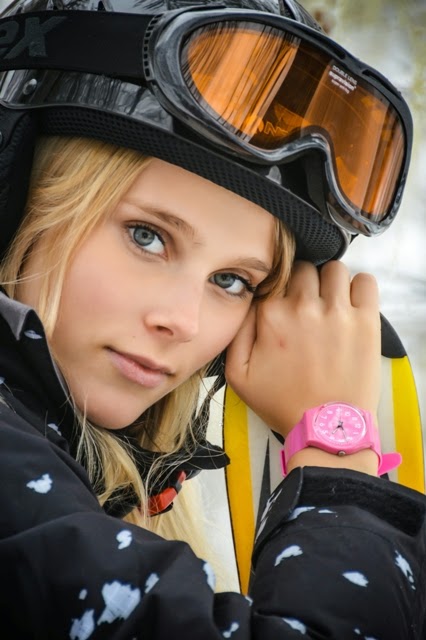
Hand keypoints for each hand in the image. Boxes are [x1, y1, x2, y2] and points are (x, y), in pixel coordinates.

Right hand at [225, 260, 380, 438]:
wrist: (325, 428)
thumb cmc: (283, 403)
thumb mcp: (238, 375)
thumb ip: (236, 333)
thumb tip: (248, 302)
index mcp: (271, 316)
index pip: (273, 279)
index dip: (278, 289)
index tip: (284, 304)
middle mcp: (303, 307)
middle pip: (303, 269)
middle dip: (304, 283)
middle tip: (307, 305)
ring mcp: (337, 312)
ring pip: (334, 269)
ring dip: (330, 282)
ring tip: (331, 303)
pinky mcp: (366, 321)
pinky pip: (366, 282)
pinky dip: (359, 286)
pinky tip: (352, 303)